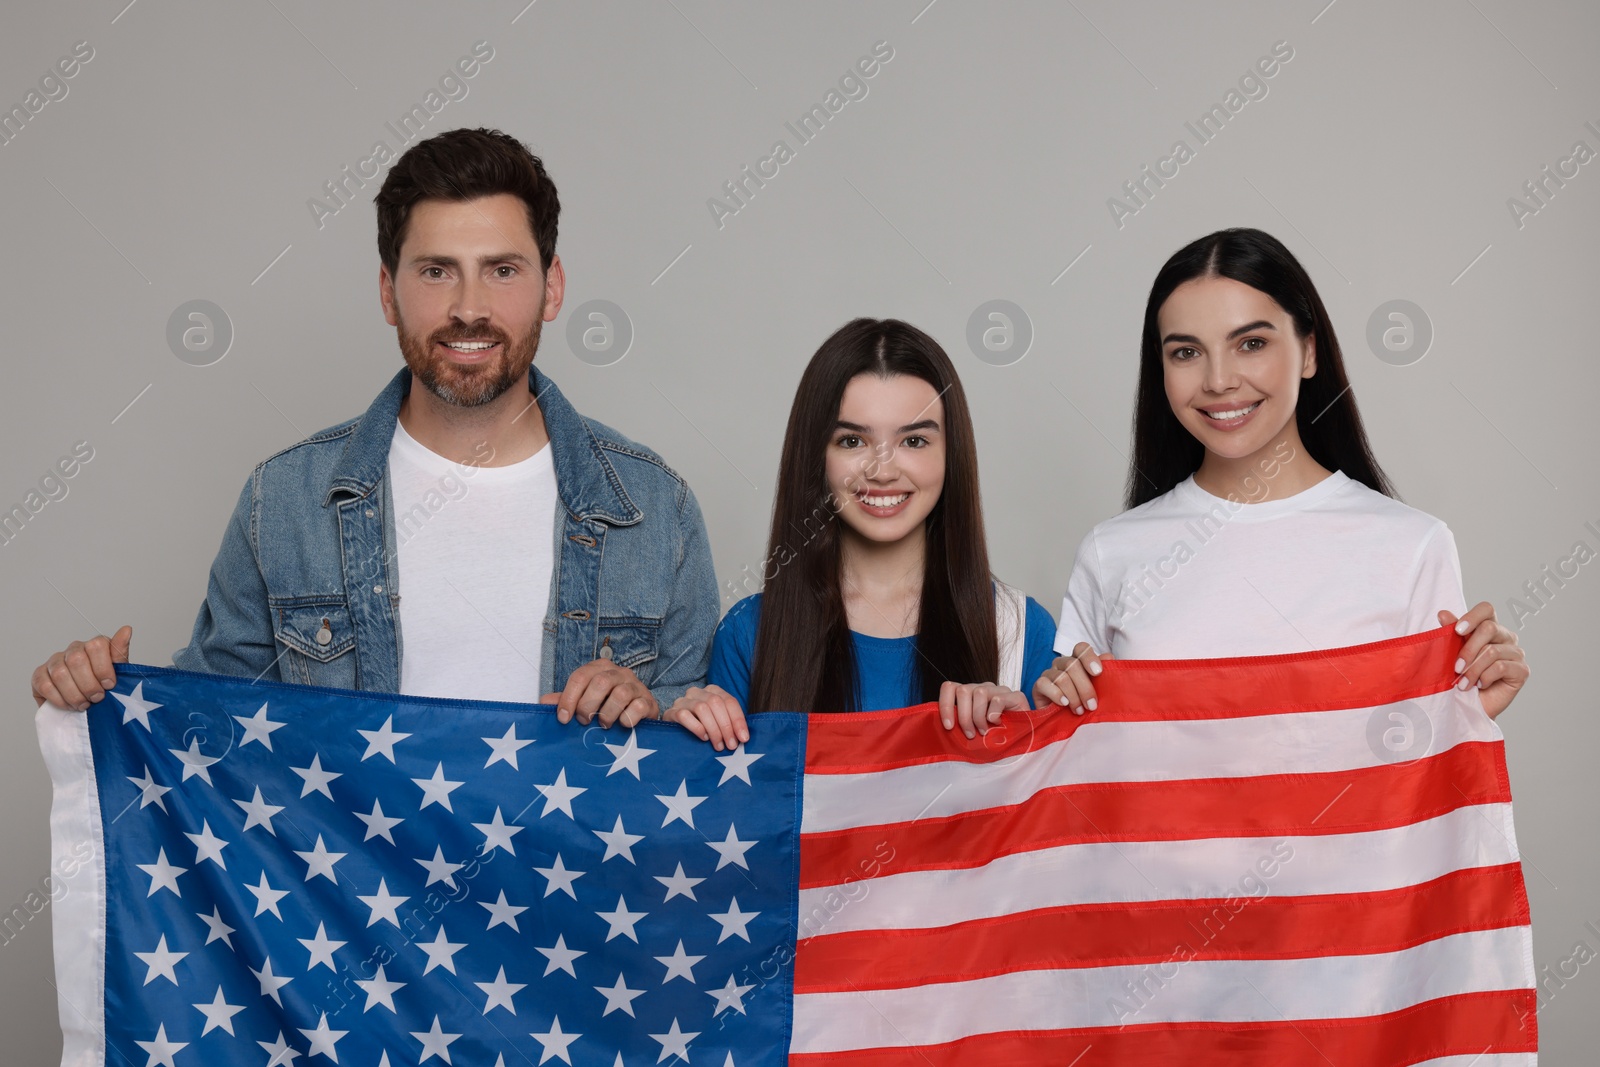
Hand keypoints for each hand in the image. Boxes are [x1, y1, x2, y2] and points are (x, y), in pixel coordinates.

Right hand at [32, 626, 131, 711]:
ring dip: (75, 694)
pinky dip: (60, 699)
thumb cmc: (104, 685)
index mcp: (94, 645)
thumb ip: (120, 653)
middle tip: (97, 698)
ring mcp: (54, 661)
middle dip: (89, 685)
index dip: (103, 668)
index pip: (97, 645)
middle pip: (77, 660)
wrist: (87, 702)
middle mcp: (73, 649)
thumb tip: (127, 629)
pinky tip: (69, 705)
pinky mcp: (39, 675)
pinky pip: (45, 685)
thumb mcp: (119, 672)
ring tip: (84, 704)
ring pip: (60, 674)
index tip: (110, 685)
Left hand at [542, 659, 658, 727]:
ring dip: (607, 714)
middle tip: (584, 721)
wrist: (639, 715)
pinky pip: (637, 707)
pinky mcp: (648, 701)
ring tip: (603, 724)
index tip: (563, 718)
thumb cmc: (607, 706)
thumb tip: (544, 702)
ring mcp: (636, 685)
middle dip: (587, 705)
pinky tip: (622, 725)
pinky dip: (627, 718)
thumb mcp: (584, 701)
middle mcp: (619, 673)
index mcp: (600, 668)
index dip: (569, 698)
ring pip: (620, 694)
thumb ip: (566, 700)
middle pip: (600, 682)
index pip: (580, 676)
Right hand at [662, 685, 747, 750]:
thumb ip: (730, 723)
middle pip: (716, 703)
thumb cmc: (701, 727)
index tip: (743, 738)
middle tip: (730, 745)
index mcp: (712, 690)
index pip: (729, 701)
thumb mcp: (718, 722)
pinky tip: (703, 738)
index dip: (738, 720)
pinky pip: (685, 716)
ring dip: (714, 729)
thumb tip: (744, 736)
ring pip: (702, 708)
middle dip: (726, 726)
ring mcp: (682, 701)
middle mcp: (697, 692)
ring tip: (718, 745)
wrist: (673, 732)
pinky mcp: (671, 712)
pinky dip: (697, 728)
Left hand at [939, 681, 1028, 737]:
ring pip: (979, 693)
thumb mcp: (972, 730)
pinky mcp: (1016, 696)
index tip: (948, 726)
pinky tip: (997, 723)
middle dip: (964, 717)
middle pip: (963, 691)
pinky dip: (993, 713)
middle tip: (970, 734)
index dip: (945, 705)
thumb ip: (959, 724)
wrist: (1024, 740)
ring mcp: (999, 690)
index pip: (950, 687)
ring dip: (978, 717)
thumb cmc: (994, 737)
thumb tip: (945, 726)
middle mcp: (983, 688)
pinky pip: (998, 699)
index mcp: (970, 694)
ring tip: (984, 732)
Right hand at [1032, 643, 1112, 715]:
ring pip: (1062, 677)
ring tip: (1079, 710)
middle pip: (1072, 665)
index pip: (1081, 649)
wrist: (1064, 723)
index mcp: (1078, 661)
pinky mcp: (1038, 685)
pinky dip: (1056, 695)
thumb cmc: (1083, 704)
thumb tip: (1108, 657)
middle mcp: (1062, 664)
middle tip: (1091, 705)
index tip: (1098, 673)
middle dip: (1085, 687)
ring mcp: (1049, 673)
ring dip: (1073, 696)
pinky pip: (1044, 684)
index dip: (1089, 658)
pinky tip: (1064, 704)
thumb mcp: (1098, 691)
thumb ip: (1104, 675)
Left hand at [1439, 604, 1527, 720]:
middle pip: (1489, 629)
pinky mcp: (1522, 670)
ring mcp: (1516, 653)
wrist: (1468, 705)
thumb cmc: (1460, 677)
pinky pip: (1501, 667)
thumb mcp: (1451, 653)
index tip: (1457, 631)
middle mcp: (1506, 637)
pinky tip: (1479, 685)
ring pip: (1492, 651)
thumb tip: (1443, 613)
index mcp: (1489, 628)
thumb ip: (1450, 634)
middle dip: (1468, 649)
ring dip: (1473, 669)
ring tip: (1462, 683)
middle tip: (1455, 668)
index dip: (1472, 616)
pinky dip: (1485, 677)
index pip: (1487, 609)